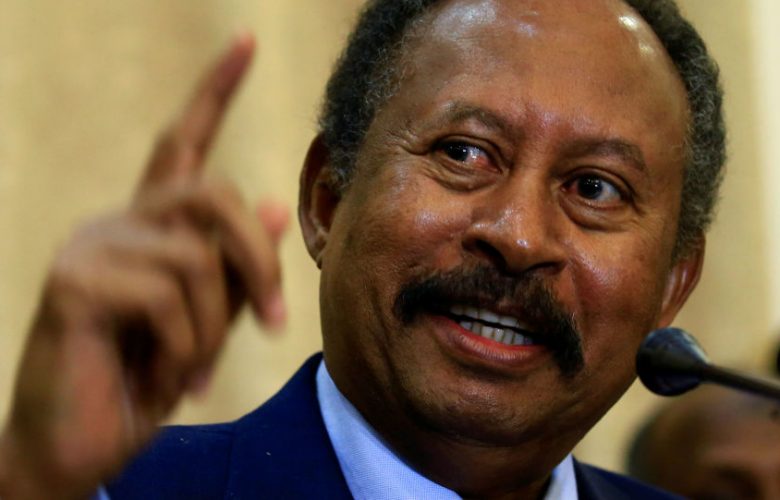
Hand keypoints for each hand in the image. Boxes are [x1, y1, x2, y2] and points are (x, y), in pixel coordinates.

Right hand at [0, 34, 286, 498]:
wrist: (80, 447)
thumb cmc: (143, 381)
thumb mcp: (207, 324)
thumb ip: (234, 269)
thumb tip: (266, 204)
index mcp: (149, 228)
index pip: (181, 143)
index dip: (215, 91)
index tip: (247, 42)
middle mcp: (116, 223)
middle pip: (214, 194)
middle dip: (258, 261)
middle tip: (274, 323)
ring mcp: (89, 246)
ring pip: (198, 255)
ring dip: (213, 327)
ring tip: (189, 369)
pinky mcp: (73, 280)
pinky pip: (170, 294)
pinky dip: (187, 347)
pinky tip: (163, 376)